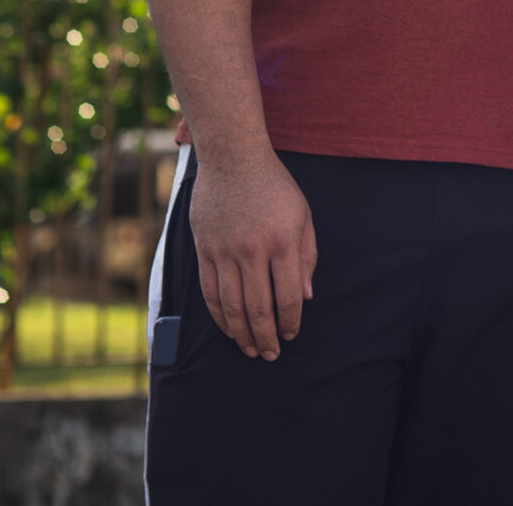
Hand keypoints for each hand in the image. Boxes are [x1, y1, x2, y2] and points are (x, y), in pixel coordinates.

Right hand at [191, 150, 317, 360]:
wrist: (233, 158)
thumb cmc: (275, 186)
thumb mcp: (303, 216)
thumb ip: (307, 257)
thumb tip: (305, 297)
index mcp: (283, 242)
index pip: (287, 297)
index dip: (290, 323)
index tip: (291, 335)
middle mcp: (253, 249)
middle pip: (258, 308)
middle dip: (266, 337)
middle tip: (270, 354)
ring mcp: (225, 251)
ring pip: (231, 305)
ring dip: (241, 333)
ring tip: (250, 348)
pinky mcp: (204, 249)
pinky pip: (210, 291)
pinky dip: (218, 315)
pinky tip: (228, 327)